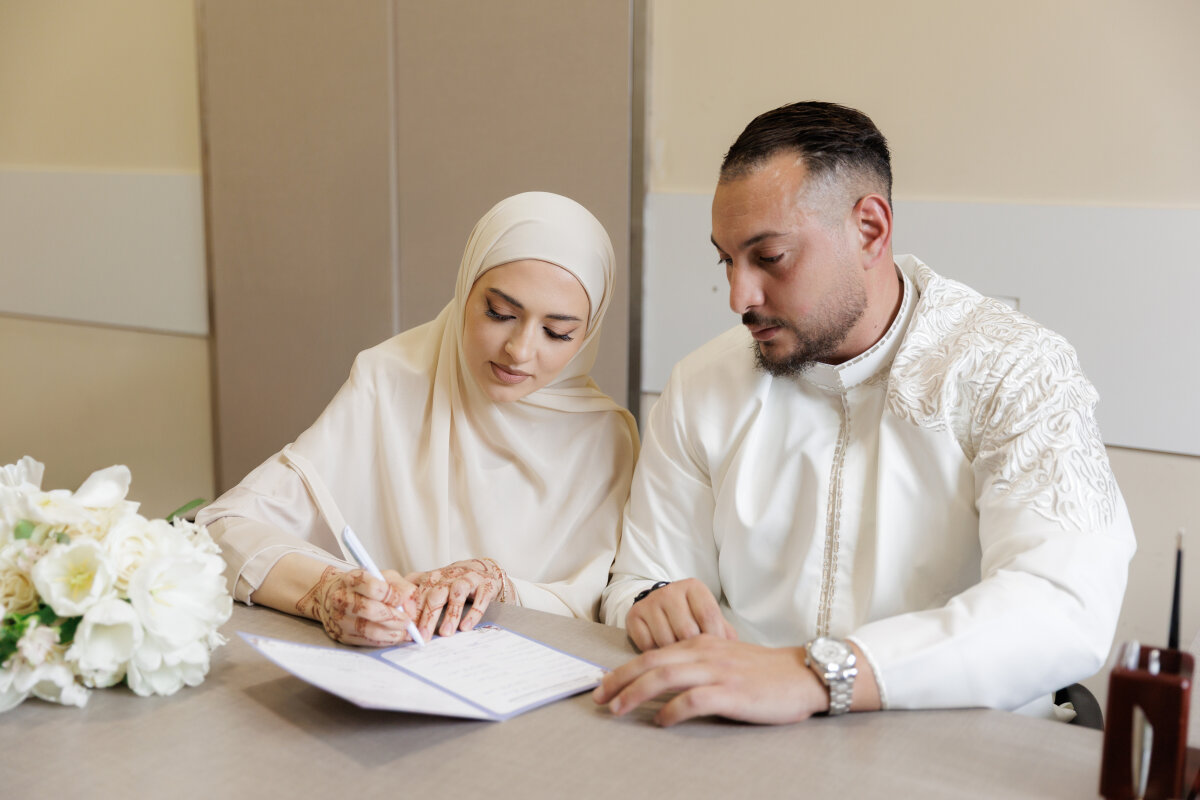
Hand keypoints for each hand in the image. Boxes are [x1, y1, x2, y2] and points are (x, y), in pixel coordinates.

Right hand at [296, 566, 418, 645]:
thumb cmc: (365, 585)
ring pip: (370, 630)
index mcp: (352, 580)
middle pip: (371, 611)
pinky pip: (367, 642)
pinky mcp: (342, 635)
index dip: (392, 595)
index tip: (402, 600)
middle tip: (407, 621)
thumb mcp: (385, 577)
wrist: (334, 594)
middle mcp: (342, 598)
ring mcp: (340, 619)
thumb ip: (401, 587)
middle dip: (394, 618)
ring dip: (392, 633)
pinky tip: (394, 636)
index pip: (374, 588)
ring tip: (404, 631)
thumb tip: (410, 606)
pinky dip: (384, 641)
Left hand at [405, 558, 514, 639]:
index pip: (420, 596)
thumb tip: (394, 605)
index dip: (413, 614)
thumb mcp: (433, 582)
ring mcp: (467, 580)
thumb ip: (414, 590)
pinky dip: (474, 613)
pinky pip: (480, 598)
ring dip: (451, 614)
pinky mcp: (485, 585)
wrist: (483, 568)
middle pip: (436, 596)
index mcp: (433, 579)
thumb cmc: (453, 580)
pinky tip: (466, 626)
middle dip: (428, 617)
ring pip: (457, 595)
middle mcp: (449, 578)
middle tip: (423, 636)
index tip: (407, 631)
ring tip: (445, 633)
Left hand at [592, 634, 827, 725]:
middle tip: (598, 698)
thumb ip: (696, 664)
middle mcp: (704, 653)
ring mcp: (717, 671)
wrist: (803, 674)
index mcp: (701, 643)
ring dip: (636, 693)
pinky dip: (672, 710)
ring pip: (665, 676)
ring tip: (618, 709)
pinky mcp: (732, 692)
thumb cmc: (763, 673)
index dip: (623, 668)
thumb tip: (662, 680)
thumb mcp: (725, 658)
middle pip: (650, 662)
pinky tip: (662, 722)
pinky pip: (693, 699)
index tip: (603, 684)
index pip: (653, 652)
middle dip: (619, 680)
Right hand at [625, 578, 736, 650]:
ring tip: (678, 653)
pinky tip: (661, 649)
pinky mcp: (634, 615)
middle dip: (693, 649)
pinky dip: (656, 654)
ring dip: (674, 654)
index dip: (715, 638)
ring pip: (666, 641)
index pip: (708, 615)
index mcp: (693, 587)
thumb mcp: (708, 618)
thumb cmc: (691, 616)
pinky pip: (647, 645)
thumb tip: (733, 650)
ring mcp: (650, 602)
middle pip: (687, 631)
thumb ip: (724, 632)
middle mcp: (670, 590)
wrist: (660, 606)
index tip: (717, 654)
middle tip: (695, 656)